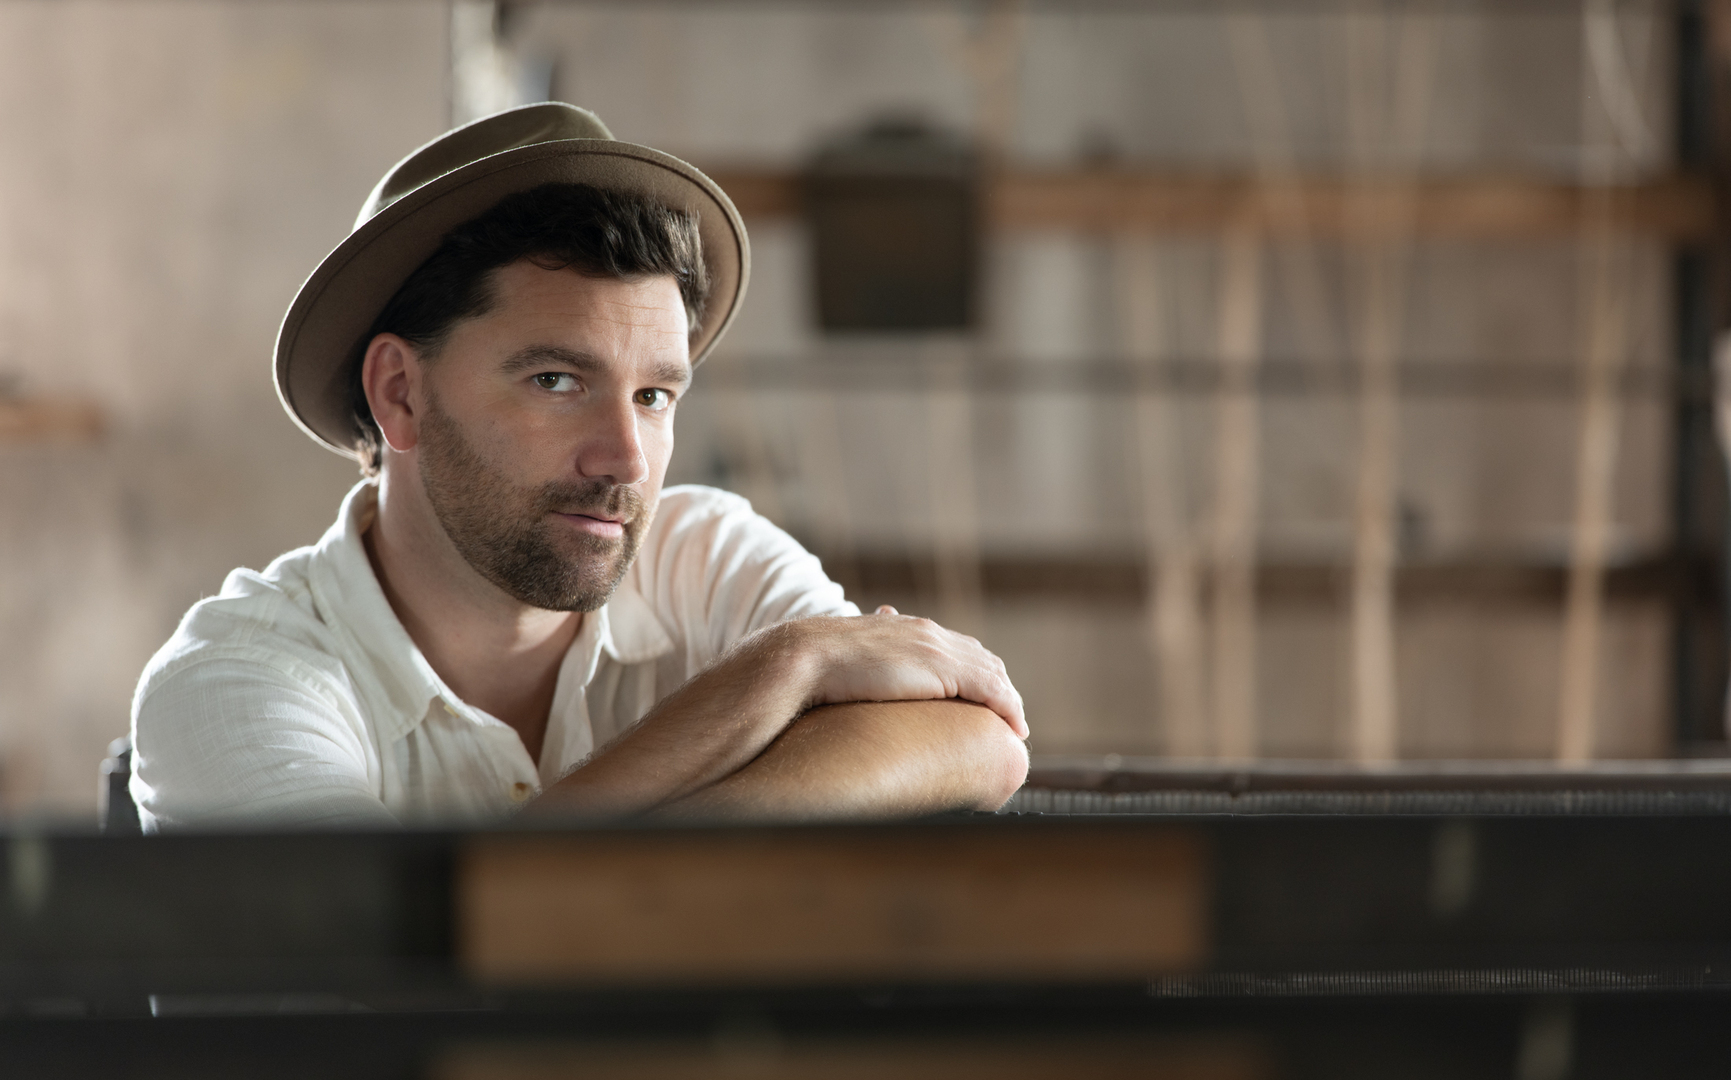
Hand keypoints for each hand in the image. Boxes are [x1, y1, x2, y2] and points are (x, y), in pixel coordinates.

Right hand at [776, 607, 1027, 738]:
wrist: (807, 658)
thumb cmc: (816, 664)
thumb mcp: (848, 658)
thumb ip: (865, 658)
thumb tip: (856, 666)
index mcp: (908, 627)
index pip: (958, 647)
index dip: (977, 672)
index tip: (985, 695)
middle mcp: (929, 633)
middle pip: (983, 659)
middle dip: (1000, 686)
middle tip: (1009, 716)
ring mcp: (939, 650)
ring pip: (993, 674)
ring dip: (1009, 701)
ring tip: (1015, 727)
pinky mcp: (945, 671)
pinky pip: (991, 691)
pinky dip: (1008, 709)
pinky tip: (1015, 729)